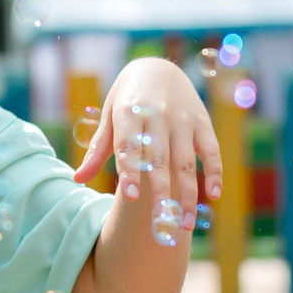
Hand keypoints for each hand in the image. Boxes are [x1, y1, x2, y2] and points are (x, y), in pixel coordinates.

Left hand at [73, 60, 222, 215]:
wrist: (157, 67)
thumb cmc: (127, 99)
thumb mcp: (109, 116)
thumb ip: (98, 150)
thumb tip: (78, 179)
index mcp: (129, 113)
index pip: (129, 146)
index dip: (130, 171)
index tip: (131, 198)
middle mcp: (157, 116)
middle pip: (159, 159)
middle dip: (161, 192)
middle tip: (162, 223)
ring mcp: (182, 119)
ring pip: (185, 161)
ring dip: (187, 193)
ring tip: (185, 224)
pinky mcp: (201, 122)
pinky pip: (210, 150)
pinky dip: (214, 171)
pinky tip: (214, 194)